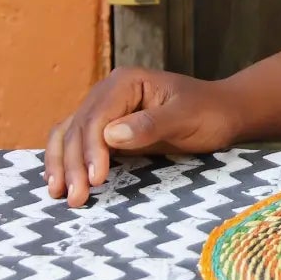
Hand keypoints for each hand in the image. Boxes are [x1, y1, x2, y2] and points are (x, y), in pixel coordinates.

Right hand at [44, 70, 237, 207]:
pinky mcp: (106, 129)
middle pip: (78, 127)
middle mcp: (108, 92)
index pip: (97, 116)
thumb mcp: (186, 117)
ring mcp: (105, 110)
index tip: (95, 178)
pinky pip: (75, 141)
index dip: (91, 148)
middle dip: (73, 163)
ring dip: (61, 163)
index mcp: (125, 82)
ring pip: (69, 134)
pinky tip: (59, 181)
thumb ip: (150, 125)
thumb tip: (110, 135)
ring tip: (58, 193)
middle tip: (75, 197)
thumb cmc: (208, 112)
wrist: (222, 113)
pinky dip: (64, 160)